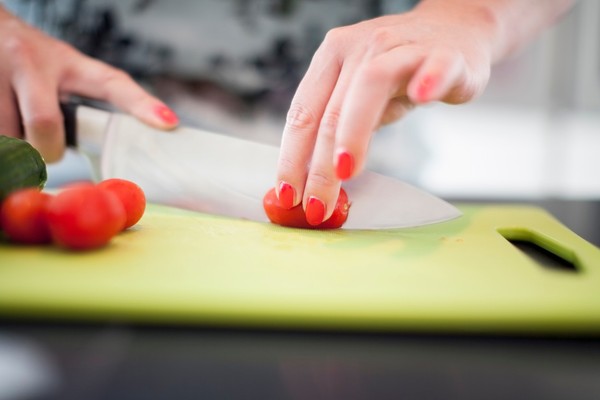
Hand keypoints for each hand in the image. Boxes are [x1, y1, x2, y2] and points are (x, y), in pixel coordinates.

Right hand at [0, 7, 178, 162]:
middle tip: (49, 149)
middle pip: (45, 125)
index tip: (168, 123)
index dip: (141, 104)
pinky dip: (4, 143)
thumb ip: (82, 105)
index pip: (112, 83)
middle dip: (47, 149)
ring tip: (18, 125)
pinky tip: (6, 125)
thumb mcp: (63, 72)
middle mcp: (32, 61)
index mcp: (70, 62)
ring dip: (16, 146)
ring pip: (9, 136)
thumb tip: (108, 152)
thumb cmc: (33, 63)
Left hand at [275, 2, 496, 224]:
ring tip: (345, 172)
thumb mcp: (360, 98)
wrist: (453, 29)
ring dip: (354, 133)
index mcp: (332, 58)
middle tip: (316, 206)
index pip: (303, 113)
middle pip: (331, 111)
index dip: (291, 158)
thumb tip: (313, 181)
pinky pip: (436, 65)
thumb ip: (340, 129)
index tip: (286, 196)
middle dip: (319, 167)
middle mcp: (361, 47)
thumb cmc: (400, 71)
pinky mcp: (445, 53)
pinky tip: (422, 96)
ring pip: (371, 85)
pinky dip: (429, 79)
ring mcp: (401, 47)